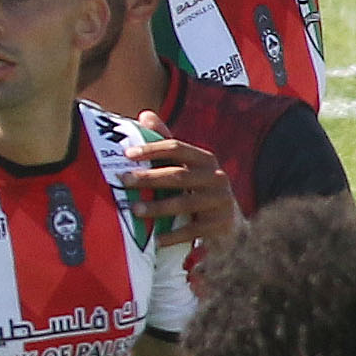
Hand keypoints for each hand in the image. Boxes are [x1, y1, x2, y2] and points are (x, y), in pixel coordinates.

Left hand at [117, 117, 233, 252]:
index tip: (127, 154)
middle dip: (149, 178)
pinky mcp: (221, 224)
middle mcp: (216, 176)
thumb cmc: (199, 189)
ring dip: (157, 207)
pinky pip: (193, 230)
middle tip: (124, 181)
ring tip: (134, 210)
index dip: (152, 149)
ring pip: (184, 203)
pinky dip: (173, 235)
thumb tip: (145, 115)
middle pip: (178, 175)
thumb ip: (165, 144)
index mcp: (205, 159)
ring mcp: (220, 201)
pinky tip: (155, 239)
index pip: (177, 148)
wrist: (231, 223)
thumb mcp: (186, 166)